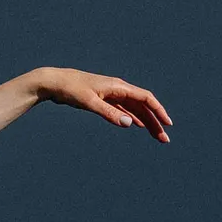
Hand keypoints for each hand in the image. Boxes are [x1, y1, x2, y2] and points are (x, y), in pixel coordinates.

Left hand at [33, 69, 170, 140]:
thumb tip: (129, 124)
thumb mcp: (89, 102)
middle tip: (164, 139)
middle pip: (143, 106)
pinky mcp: (103, 99)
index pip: (145, 98)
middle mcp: (118, 89)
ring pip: (134, 108)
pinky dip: (133, 117)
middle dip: (155, 121)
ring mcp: (111, 94)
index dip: (159, 111)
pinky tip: (137, 125)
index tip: (167, 124)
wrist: (54, 82)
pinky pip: (124, 109)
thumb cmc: (71, 89)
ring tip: (156, 135)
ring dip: (146, 121)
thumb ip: (109, 113)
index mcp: (118, 86)